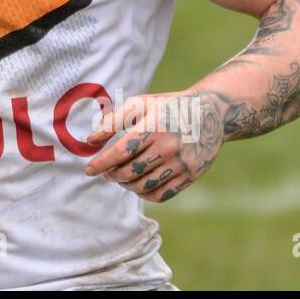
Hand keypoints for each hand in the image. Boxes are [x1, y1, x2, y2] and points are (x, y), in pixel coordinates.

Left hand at [81, 90, 225, 202]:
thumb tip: (90, 141)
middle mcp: (169, 146)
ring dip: (126, 185)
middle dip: (112, 175)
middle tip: (106, 172)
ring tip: (120, 177)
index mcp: (155, 125)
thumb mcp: (140, 104)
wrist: (210, 112)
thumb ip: (113, 121)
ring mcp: (182, 163)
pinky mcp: (191, 175)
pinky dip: (145, 194)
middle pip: (131, 172)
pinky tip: (138, 185)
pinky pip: (162, 194)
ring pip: (145, 186)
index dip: (101, 163)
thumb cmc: (167, 106)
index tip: (89, 169)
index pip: (121, 151)